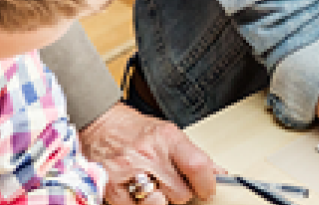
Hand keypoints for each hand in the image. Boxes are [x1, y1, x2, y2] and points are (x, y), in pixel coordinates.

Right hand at [77, 102, 218, 204]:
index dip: (207, 184)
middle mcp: (148, 152)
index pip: (197, 166)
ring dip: (159, 198)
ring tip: (151, 184)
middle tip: (167, 180)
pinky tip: (134, 189)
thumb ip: (191, 154)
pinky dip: (137, 204)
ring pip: (160, 203)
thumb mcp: (168, 133)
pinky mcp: (111, 185)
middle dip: (178, 191)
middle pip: (181, 193)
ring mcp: (128, 170)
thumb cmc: (133, 128)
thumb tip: (217, 173)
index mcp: (166, 137)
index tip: (207, 188)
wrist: (100, 122)